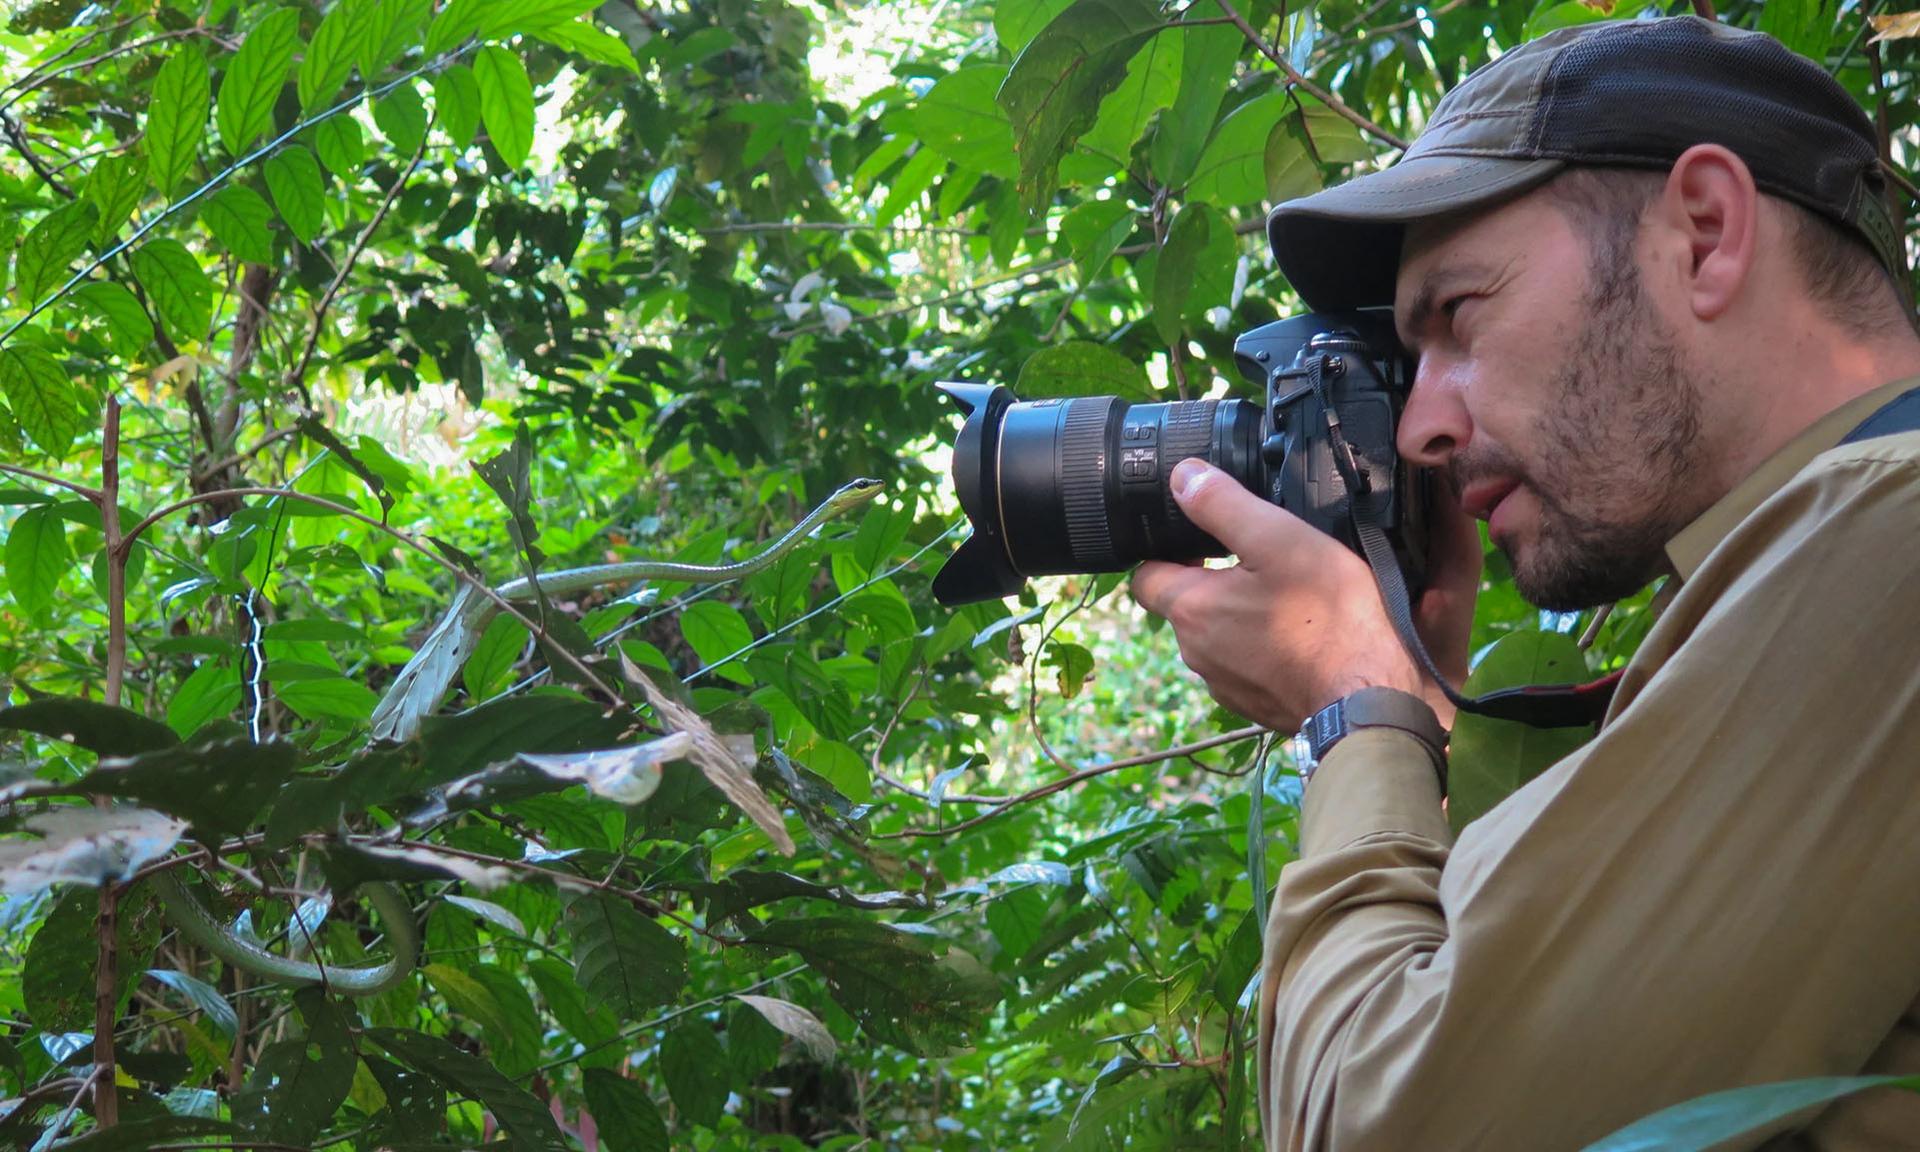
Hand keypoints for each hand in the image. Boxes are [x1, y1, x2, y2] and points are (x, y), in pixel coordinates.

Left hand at [1130, 460, 1481, 731]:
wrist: (1371, 698)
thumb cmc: (1329, 617)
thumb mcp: (1278, 540)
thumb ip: (1223, 505)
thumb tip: (1181, 477)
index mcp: (1190, 610)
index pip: (1144, 576)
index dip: (1166, 551)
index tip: (1200, 539)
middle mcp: (1195, 653)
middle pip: (1184, 606)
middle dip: (1210, 581)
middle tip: (1256, 560)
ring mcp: (1225, 685)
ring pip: (1217, 637)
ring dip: (1240, 615)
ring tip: (1286, 596)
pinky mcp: (1256, 704)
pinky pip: (1247, 666)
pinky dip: (1264, 648)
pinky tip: (1301, 634)